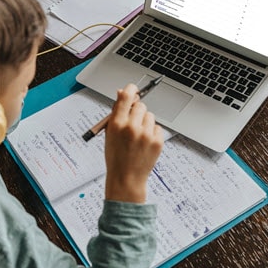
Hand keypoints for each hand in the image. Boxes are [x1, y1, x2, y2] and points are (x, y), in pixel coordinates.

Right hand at [104, 84, 163, 202]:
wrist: (126, 178)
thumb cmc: (116, 156)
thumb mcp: (110, 133)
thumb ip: (116, 112)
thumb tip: (121, 92)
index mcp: (117, 124)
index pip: (126, 96)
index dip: (130, 89)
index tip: (133, 89)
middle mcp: (132, 127)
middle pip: (141, 105)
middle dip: (137, 111)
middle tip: (133, 123)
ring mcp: (146, 135)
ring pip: (150, 116)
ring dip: (145, 122)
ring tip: (138, 137)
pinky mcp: (157, 141)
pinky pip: (157, 127)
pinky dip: (152, 133)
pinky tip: (145, 143)